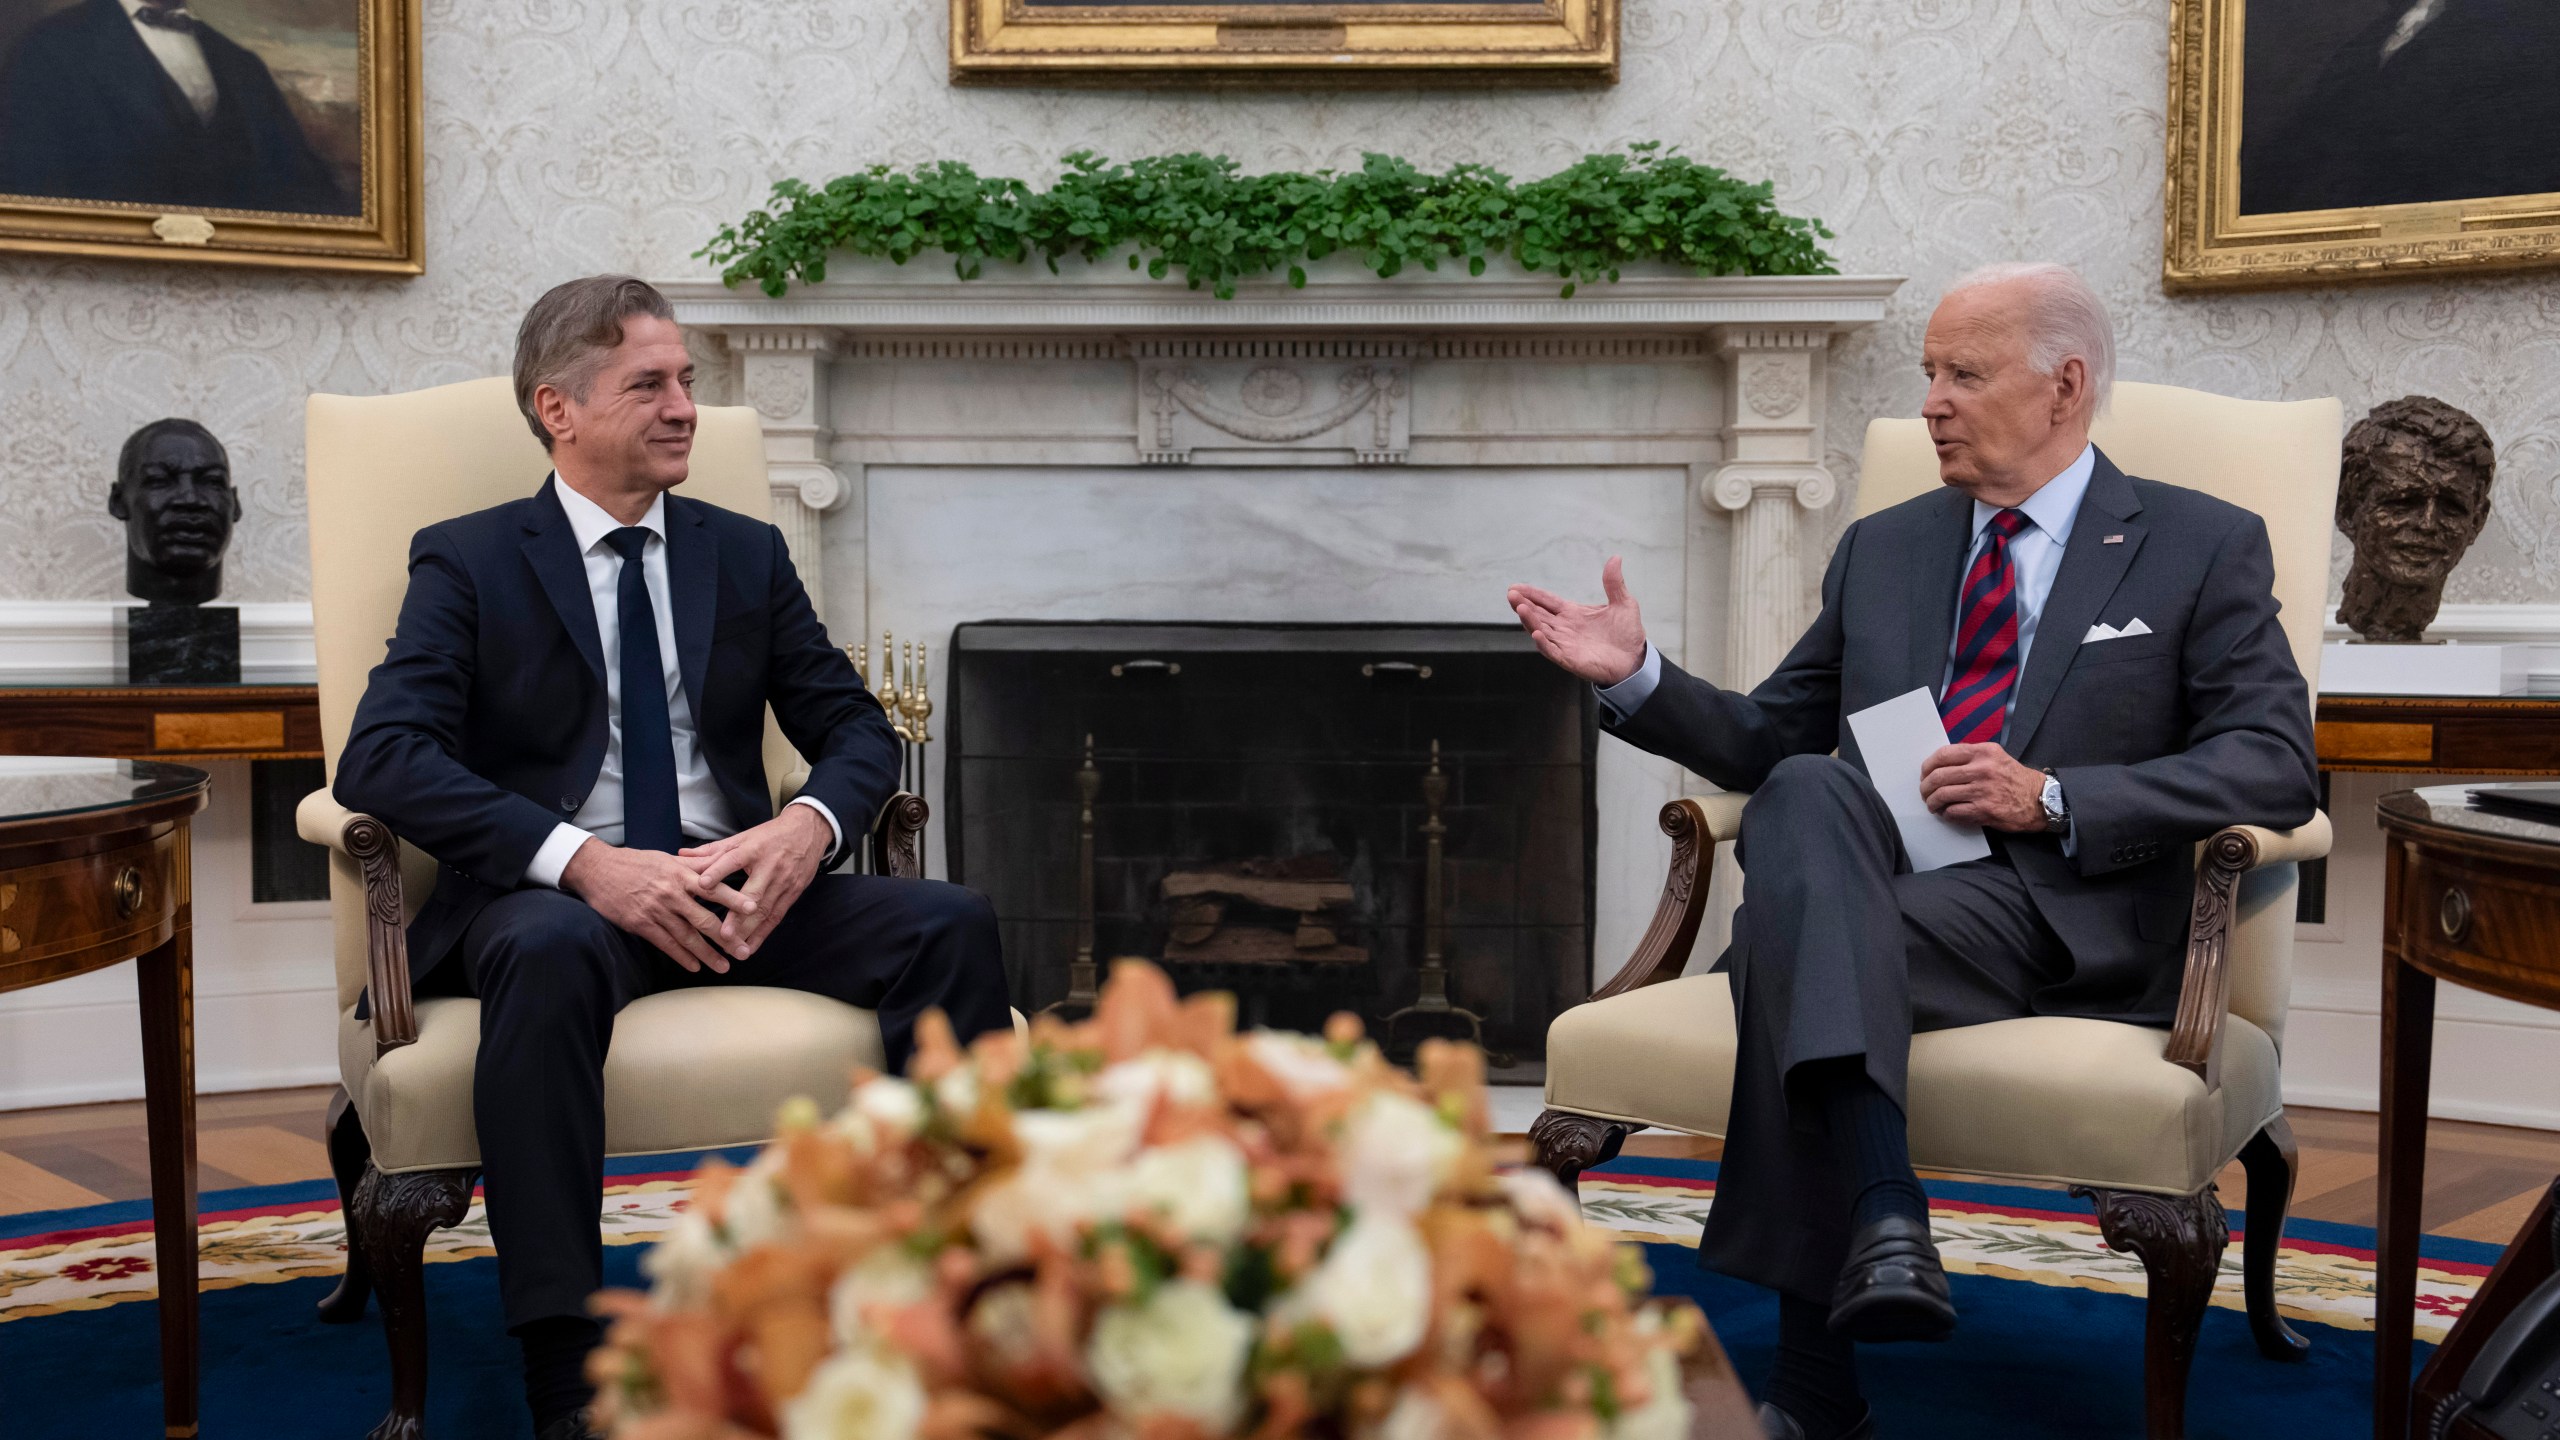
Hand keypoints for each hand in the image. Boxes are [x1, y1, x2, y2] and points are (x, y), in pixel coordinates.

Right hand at [559, 840, 753, 972]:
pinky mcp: (641, 924)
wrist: (598, 870)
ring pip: (687, 936)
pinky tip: (695, 966)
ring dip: (707, 954)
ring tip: (724, 966)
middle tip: (744, 951)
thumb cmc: (635, 862)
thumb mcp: (667, 858)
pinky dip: (682, 956)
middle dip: (727, 937)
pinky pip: (666, 944)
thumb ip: (693, 865)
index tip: (753, 910)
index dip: (734, 899)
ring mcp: (656, 910)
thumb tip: (718, 863)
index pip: (714, 887)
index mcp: (681, 874)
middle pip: (705, 918)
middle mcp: (672, 893)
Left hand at [676, 804, 832, 958]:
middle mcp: (769, 867)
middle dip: (738, 916)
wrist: (807, 831)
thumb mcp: (743, 837)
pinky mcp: (793, 893)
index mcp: (753, 849)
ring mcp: (783, 882)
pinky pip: (776, 916)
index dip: (718, 872)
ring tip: (734, 948)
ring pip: (765, 910)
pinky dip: (763, 934)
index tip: (702, 885)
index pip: (733, 860)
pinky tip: (751, 947)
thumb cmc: (770, 835)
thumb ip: (713, 850)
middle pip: (753, 894)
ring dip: (750, 931)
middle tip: (723, 934)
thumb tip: (682, 855)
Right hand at [1508, 556, 1647, 686]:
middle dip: (1524, 604)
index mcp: (1572, 613)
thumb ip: (1614, 583)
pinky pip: (1553, 651)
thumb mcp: (1623, 603)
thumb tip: (1615, 558)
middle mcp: (1564, 628)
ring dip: (1530, 620)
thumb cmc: (1627, 633)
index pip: (1547, 601)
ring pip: (1541, 631)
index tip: (1515, 587)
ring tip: (1520, 607)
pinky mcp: (1570, 659)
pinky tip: (1537, 633)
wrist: (1636, 659)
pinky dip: (1544, 643)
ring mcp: (1565, 644)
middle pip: (1539, 614)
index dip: (1532, 594)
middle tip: (1511, 594)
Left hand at [1919, 742, 2046, 831]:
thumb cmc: (2015, 779)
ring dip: (1932, 802)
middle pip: (1939, 776)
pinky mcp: (1985, 810)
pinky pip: (1954, 812)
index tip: (1925, 773)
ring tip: (1933, 805)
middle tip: (1925, 792)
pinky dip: (1946, 814)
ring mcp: (1983, 790)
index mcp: (1983, 752)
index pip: (1944, 754)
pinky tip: (1946, 813)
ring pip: (1943, 795)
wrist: (2040, 800)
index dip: (1928, 765)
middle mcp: (1982, 769)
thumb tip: (1941, 765)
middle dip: (1926, 787)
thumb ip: (1971, 756)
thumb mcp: (1996, 756)